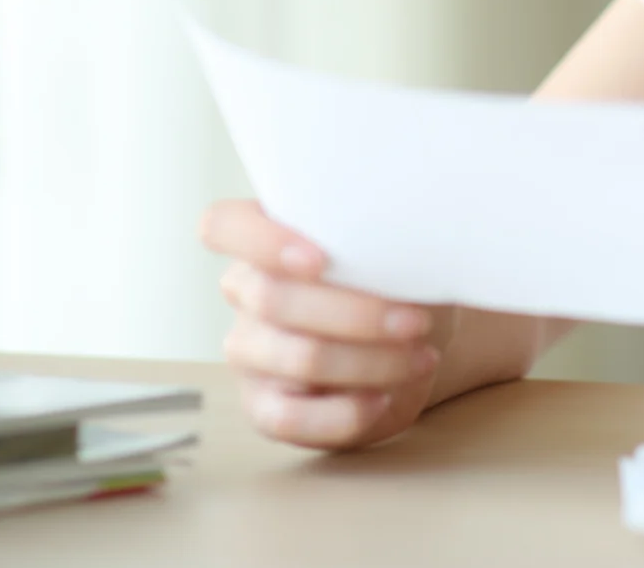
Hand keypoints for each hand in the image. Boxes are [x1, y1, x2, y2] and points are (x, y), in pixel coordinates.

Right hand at [199, 199, 454, 448]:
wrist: (414, 341)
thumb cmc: (398, 280)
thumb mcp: (392, 249)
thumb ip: (376, 238)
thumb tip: (405, 236)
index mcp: (266, 238)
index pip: (223, 226)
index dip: (262, 241)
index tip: (320, 258)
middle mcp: (246, 292)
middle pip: (274, 300)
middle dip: (358, 314)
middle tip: (417, 321)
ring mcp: (249, 352)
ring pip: (298, 357)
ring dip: (371, 362)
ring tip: (420, 358)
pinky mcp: (263, 406)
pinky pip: (290, 417)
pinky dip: (346, 412)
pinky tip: (384, 399)